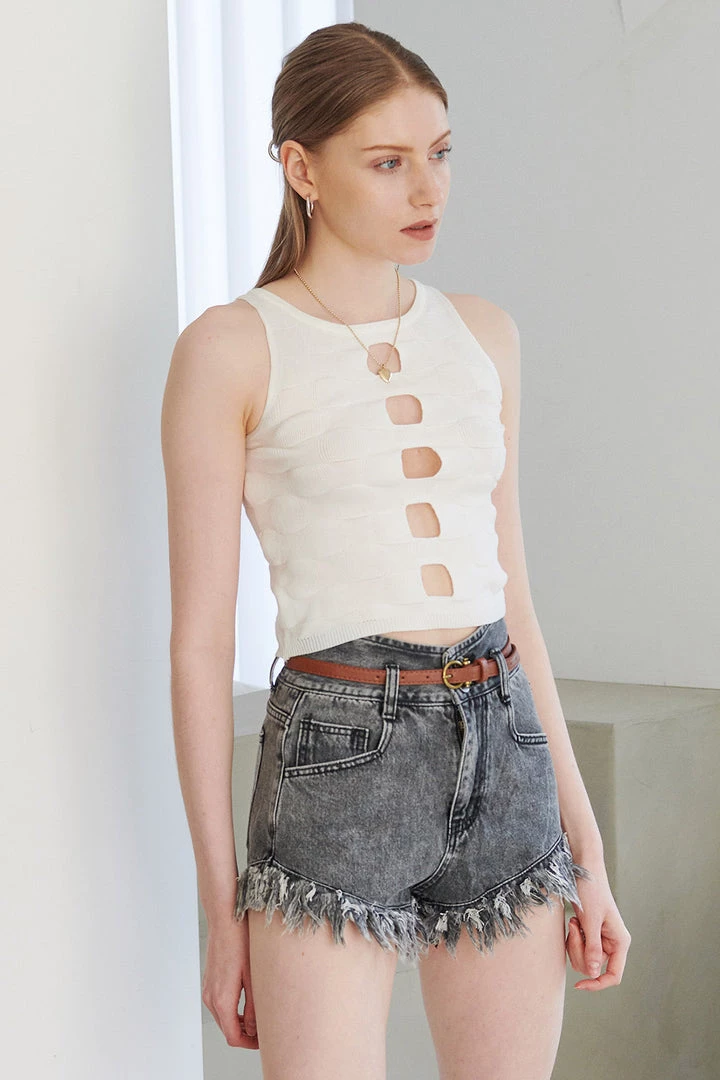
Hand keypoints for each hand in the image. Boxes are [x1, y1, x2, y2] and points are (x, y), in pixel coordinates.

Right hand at [202, 912, 258, 1047]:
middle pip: (227, 1029)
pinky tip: (248, 1001)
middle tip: (266, 1030)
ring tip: (260, 1015)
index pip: (233, 1037)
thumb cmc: (240, 940)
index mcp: (222, 1000)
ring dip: (239, 1022)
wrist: (225, 917)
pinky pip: (220, 1004)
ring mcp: (208, 988)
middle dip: (246, 1034)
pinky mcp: (210, 980)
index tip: (265, 1040)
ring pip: (223, 1017)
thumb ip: (253, 1006)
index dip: (249, 1044)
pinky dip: (233, 1010)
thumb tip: (255, 1028)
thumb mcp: (253, 976)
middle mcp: (211, 997)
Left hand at [565, 858, 631, 990]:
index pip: (614, 975)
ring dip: (575, 944)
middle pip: (594, 968)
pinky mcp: (590, 933)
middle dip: (580, 952)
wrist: (583, 870)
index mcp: (620, 942)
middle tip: (575, 929)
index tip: (579, 985)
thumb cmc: (591, 891)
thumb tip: (592, 973)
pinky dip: (573, 938)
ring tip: (575, 922)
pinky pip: (578, 948)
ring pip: (584, 959)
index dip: (598, 984)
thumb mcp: (590, 920)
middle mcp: (612, 943)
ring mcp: (601, 939)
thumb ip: (592, 948)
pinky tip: (573, 921)